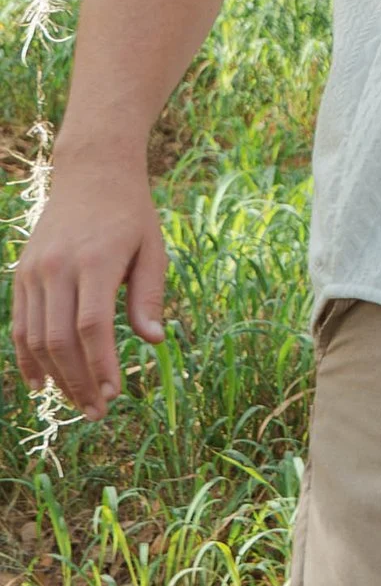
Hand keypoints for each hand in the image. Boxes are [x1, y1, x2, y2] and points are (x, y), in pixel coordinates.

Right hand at [11, 147, 166, 413]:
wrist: (92, 172)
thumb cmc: (131, 214)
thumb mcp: (152, 249)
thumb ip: (149, 296)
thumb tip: (155, 342)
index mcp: (96, 261)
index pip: (92, 326)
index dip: (100, 365)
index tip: (114, 395)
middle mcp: (58, 267)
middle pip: (60, 339)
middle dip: (78, 381)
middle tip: (97, 412)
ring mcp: (35, 271)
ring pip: (35, 337)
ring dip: (55, 376)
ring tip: (76, 403)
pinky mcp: (22, 274)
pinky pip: (20, 325)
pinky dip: (27, 358)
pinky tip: (41, 383)